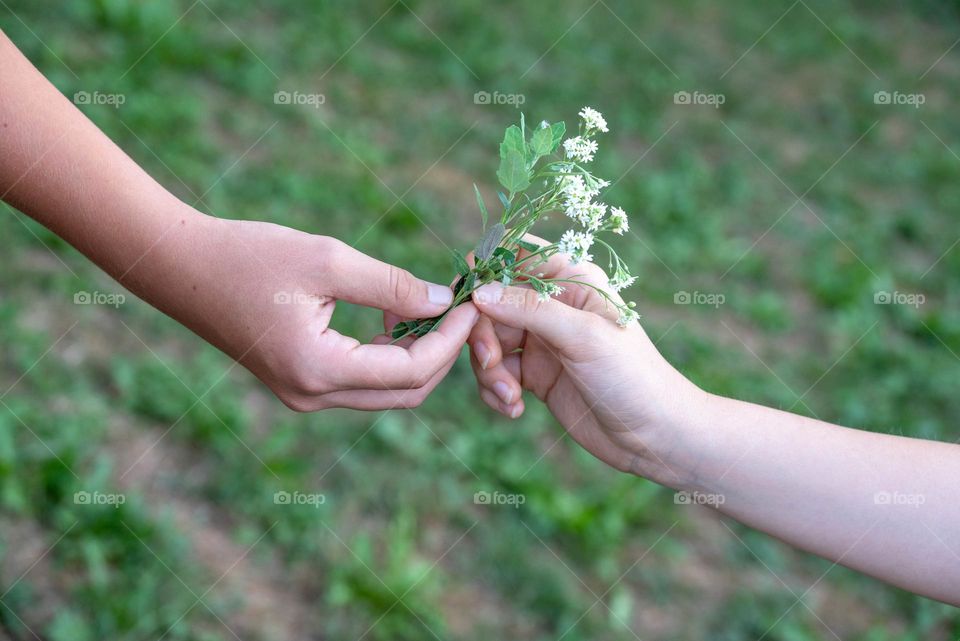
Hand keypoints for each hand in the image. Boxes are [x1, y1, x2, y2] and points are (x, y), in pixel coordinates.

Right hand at [157, 213, 476, 410]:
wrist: (180, 267)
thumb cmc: (249, 254)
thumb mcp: (328, 259)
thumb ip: (391, 285)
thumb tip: (442, 300)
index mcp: (319, 371)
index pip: (412, 372)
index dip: (451, 339)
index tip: (472, 302)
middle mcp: (313, 396)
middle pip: (406, 393)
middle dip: (443, 353)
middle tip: (459, 308)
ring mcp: (304, 396)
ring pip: (386, 391)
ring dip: (417, 355)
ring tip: (427, 306)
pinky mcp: (300, 384)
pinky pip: (361, 381)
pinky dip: (388, 355)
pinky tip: (393, 316)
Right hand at [466, 239, 701, 476]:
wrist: (655, 436)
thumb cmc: (633, 376)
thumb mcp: (582, 336)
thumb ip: (529, 309)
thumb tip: (479, 291)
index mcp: (570, 279)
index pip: (514, 254)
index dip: (484, 270)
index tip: (466, 300)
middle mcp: (553, 305)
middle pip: (491, 303)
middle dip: (482, 335)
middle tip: (491, 364)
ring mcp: (543, 340)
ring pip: (488, 341)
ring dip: (488, 370)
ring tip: (509, 397)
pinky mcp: (536, 375)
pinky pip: (496, 373)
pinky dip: (495, 390)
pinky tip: (514, 408)